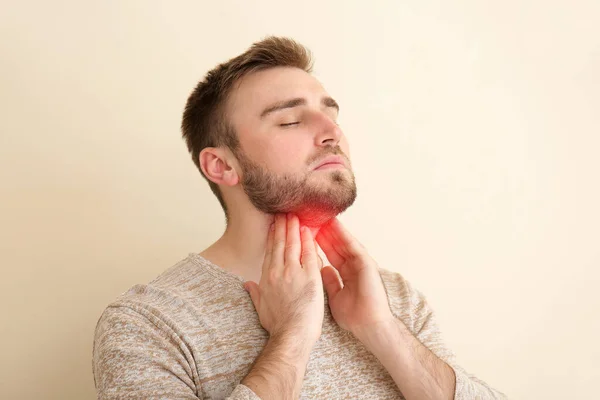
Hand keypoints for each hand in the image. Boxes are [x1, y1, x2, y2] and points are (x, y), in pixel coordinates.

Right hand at [244, 213, 324, 343]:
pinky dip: (307, 240)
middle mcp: (278, 272)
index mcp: (267, 278)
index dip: (273, 237)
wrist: (291, 335)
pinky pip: (308, 253)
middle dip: (282, 226)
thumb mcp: (261, 307)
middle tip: (284, 212)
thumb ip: (255, 293)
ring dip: (293, 228)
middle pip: (280, 243)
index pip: (271, 252)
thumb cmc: (278, 326)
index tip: (275, 225)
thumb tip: (247, 284)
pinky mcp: (309, 276)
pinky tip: (307, 229)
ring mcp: (294, 272)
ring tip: (294, 215)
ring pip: (293, 244)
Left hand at [315, 217, 393, 334]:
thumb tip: (322, 270)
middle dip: (323, 232)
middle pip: (335, 245)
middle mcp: (353, 266)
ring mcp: (361, 263)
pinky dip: (344, 234)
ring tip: (320, 215)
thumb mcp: (335, 296)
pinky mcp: (367, 263)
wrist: (369, 327)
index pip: (329, 254)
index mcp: (346, 274)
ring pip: (344, 242)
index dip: (317, 243)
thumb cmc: (354, 317)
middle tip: (310, 218)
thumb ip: (330, 282)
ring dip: (333, 229)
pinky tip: (334, 224)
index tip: (304, 232)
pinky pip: (353, 246)